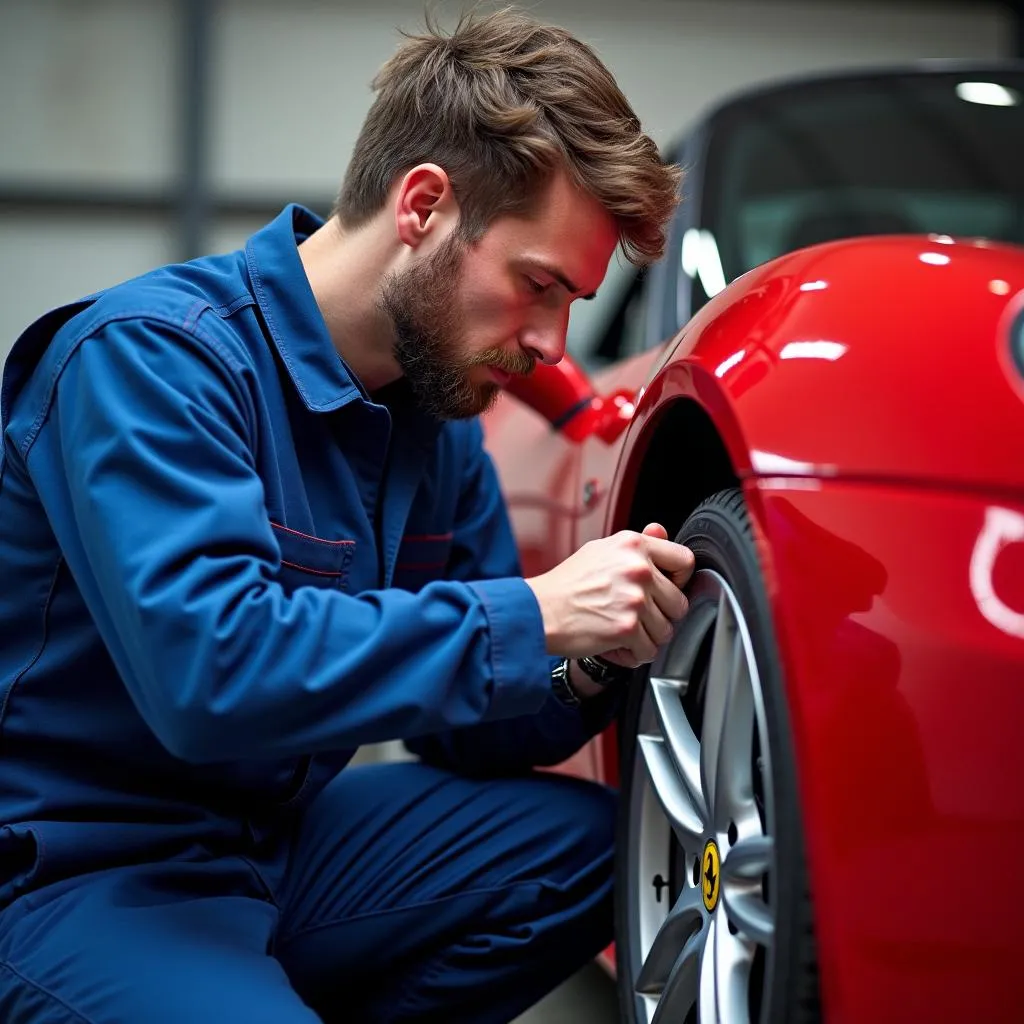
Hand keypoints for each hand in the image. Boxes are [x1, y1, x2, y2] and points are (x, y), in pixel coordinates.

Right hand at [525, 523, 694, 667]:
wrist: (539, 611)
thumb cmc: (566, 584)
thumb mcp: (601, 551)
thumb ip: (637, 545)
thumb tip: (660, 530)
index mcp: (634, 545)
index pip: (684, 561)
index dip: (679, 580)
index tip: (667, 588)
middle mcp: (637, 569)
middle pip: (679, 603)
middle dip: (660, 616)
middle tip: (635, 616)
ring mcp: (634, 599)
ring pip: (665, 631)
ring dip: (645, 637)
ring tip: (621, 630)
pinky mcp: (627, 628)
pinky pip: (648, 651)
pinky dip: (633, 654)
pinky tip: (616, 644)